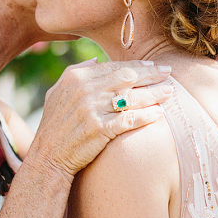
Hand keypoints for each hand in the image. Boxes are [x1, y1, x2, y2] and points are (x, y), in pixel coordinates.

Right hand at [32, 59, 174, 179]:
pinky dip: (146, 115)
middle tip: (168, 73)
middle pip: (127, 77)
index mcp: (76, 78)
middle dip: (150, 74)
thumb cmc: (54, 125)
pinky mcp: (100, 130)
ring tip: (169, 92)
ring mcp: (92, 110)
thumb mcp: (56, 92)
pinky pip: (130, 119)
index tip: (152, 67)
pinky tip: (159, 114)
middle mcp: (85, 91)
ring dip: (154, 94)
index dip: (136, 66)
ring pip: (132, 97)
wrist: (48, 157)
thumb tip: (97, 59)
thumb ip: (75, 72)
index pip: (113, 66)